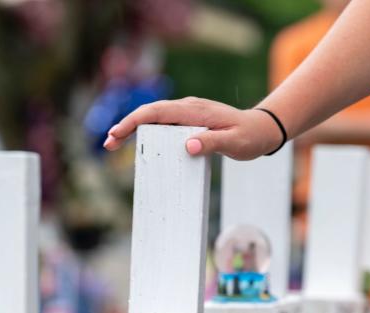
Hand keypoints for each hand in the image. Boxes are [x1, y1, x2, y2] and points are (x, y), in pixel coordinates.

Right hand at [102, 97, 283, 159]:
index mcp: (195, 111)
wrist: (262, 129)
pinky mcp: (188, 121)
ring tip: (114, 144)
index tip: (118, 133)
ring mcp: (187, 113)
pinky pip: (162, 123)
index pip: (157, 112)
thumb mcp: (234, 143)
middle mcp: (188, 108)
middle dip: (126, 126)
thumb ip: (212, 143)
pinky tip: (138, 143)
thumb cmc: (250, 137)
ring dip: (133, 129)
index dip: (135, 121)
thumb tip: (188, 146)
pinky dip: (146, 131)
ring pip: (153, 118)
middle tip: (108, 144)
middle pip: (149, 113)